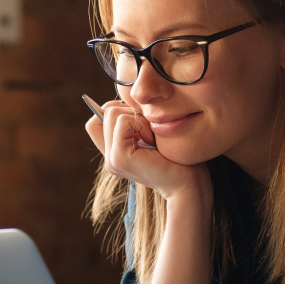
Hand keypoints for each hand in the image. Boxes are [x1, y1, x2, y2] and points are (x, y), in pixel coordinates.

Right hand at [85, 100, 208, 199]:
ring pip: (112, 113)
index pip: (96, 121)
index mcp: (115, 153)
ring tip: (151, 138)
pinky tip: (152, 142)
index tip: (139, 120)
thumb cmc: (177, 157)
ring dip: (137, 118)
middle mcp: (109, 157)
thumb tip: (124, 100)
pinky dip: (141, 124)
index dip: (116, 111)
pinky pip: (123, 121)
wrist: (187, 184)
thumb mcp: (152, 134)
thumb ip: (135, 122)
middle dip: (131, 112)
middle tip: (149, 131)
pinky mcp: (119, 157)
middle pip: (105, 111)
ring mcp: (112, 159)